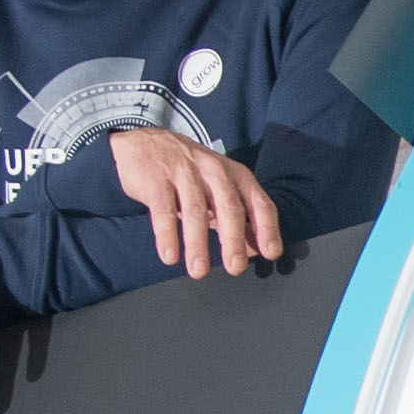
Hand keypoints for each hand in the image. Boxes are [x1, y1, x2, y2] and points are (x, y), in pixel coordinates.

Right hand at [112, 127, 284, 278]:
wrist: (142, 143)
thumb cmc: (187, 171)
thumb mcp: (217, 188)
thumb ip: (236, 217)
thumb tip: (256, 249)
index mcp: (235, 176)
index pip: (258, 203)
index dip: (267, 228)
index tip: (271, 253)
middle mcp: (214, 172)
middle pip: (229, 208)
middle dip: (233, 240)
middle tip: (235, 267)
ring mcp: (184, 173)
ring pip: (196, 211)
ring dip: (198, 244)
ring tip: (198, 270)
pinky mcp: (156, 179)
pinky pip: (164, 210)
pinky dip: (167, 235)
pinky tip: (170, 255)